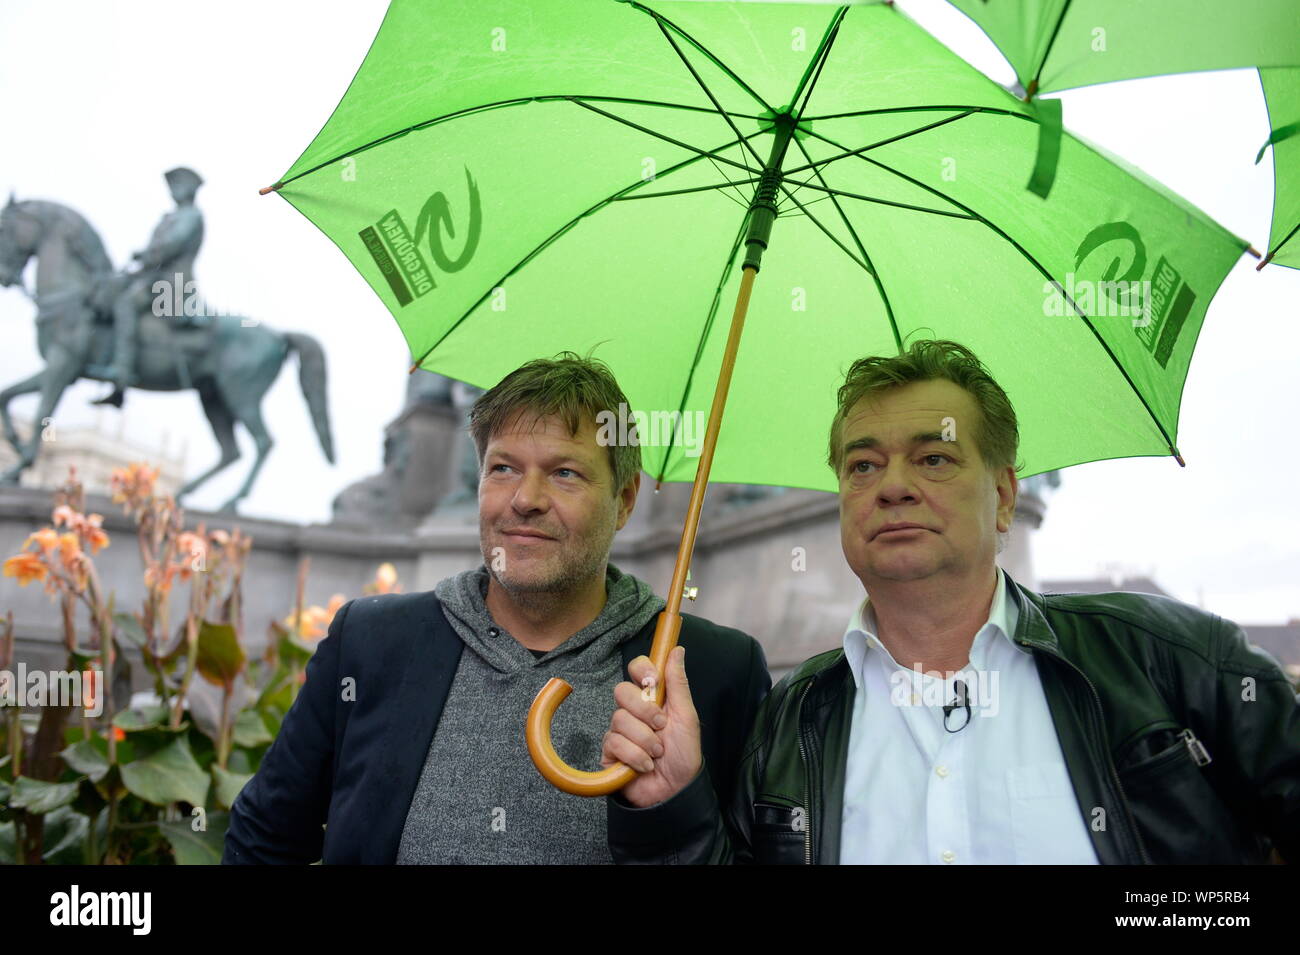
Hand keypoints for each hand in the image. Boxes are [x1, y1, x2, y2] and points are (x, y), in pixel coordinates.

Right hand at [600, 646, 700, 807]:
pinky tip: (645, 765)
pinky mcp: (609, 752)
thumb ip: (679, 684)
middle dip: (644, 711)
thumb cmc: (684, 755)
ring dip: (645, 740)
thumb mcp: (687, 717)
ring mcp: (619, 731)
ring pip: (620, 720)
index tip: (652, 681)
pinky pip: (614, 742)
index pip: (636, 669)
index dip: (641, 670)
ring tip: (657, 754)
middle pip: (622, 691)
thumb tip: (677, 650)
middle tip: (661, 727)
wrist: (675, 791)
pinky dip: (635, 756)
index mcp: (653, 699)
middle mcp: (633, 712)